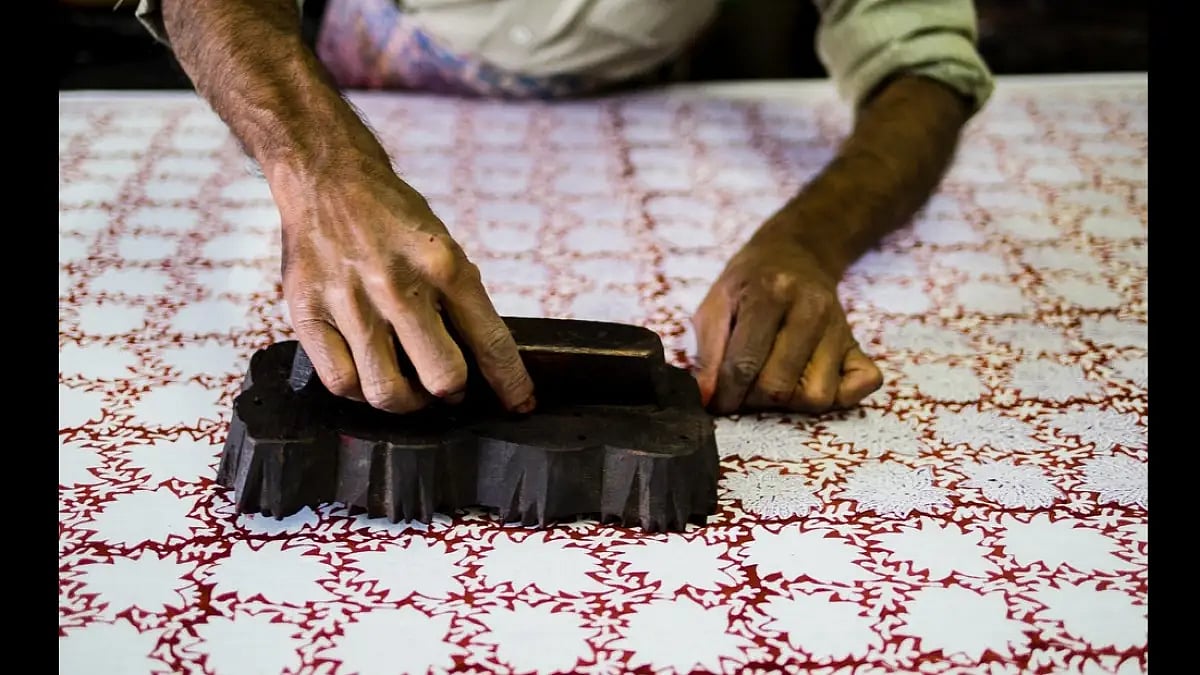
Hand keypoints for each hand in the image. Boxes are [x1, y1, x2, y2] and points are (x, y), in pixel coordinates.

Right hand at [272, 159, 535, 414]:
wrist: (326, 178)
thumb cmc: (391, 217)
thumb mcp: (443, 246)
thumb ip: (461, 300)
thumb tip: (483, 361)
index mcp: (444, 265)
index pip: (490, 340)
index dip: (510, 383)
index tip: (520, 404)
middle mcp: (398, 286)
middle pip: (442, 377)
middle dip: (452, 392)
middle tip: (446, 387)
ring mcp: (350, 301)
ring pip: (386, 391)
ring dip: (407, 401)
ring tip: (407, 387)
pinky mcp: (308, 313)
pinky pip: (340, 382)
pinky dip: (359, 392)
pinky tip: (368, 375)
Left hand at [691, 239, 881, 414]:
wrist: (792, 254)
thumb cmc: (748, 285)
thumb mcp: (716, 305)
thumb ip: (708, 353)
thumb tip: (707, 398)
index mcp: (770, 293)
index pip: (744, 365)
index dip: (725, 394)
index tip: (716, 403)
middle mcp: (811, 309)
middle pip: (779, 387)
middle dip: (752, 400)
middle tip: (741, 390)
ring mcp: (840, 328)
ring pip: (817, 396)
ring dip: (789, 403)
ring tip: (771, 383)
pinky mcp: (858, 343)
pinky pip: (860, 386)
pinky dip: (840, 398)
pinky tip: (809, 381)